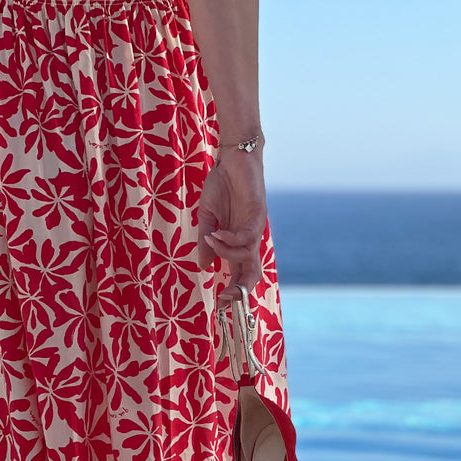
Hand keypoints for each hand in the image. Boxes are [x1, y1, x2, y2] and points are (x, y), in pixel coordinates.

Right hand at [196, 145, 266, 308]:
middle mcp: (249, 240)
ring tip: (210, 238)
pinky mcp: (257, 215)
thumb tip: (203, 266)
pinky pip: (247, 237)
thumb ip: (205, 241)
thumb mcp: (206, 217)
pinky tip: (217, 233)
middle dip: (241, 290)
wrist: (232, 158)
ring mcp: (255, 228)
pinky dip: (230, 240)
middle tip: (225, 297)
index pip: (240, 274)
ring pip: (247, 256)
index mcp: (237, 243)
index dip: (233, 292)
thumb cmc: (220, 185)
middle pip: (253, 273)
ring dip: (226, 253)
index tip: (219, 303)